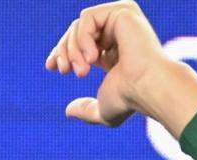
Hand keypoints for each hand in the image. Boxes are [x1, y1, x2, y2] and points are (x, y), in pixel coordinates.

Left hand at [46, 1, 196, 134]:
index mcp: (113, 51)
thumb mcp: (103, 110)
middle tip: (63, 71)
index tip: (49, 66)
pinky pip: (87, 18)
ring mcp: (121, 19)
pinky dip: (83, 39)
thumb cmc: (130, 100)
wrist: (147, 88)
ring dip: (73, 50)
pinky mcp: (122, 11)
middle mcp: (118, 32)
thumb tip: (68, 111)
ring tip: (82, 71)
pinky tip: (92, 58)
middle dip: (63, 51)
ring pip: (79, 25)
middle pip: (76, 31)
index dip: (61, 51)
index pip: (81, 42)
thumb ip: (87, 111)